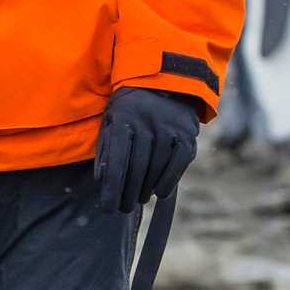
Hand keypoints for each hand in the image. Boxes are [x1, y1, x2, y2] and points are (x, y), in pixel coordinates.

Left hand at [93, 87, 199, 212]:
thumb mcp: (112, 119)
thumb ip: (106, 148)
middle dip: (128, 194)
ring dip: (146, 190)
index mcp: (124, 118)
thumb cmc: (130, 108)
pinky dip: (168, 181)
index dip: (111, 189)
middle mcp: (146, 122)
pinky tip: (159, 192)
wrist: (163, 81)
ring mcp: (169, 127)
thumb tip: (102, 180)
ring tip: (139, 199)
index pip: (116, 162)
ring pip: (156, 169)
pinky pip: (177, 164)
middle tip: (123, 208)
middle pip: (136, 170)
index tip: (107, 208)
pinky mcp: (186, 132)